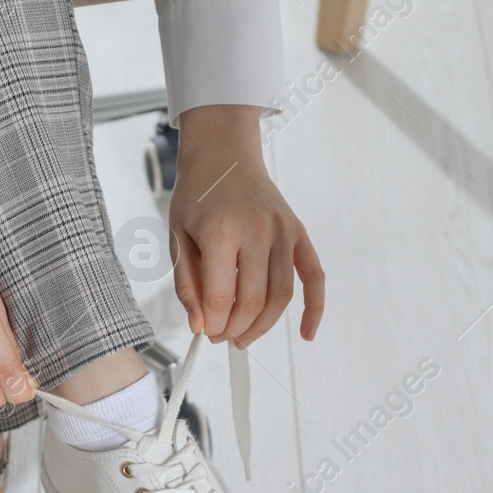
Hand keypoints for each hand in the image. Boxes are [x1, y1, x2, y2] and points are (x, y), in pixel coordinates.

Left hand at [168, 105, 324, 346]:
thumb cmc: (196, 196)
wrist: (224, 154)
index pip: (222, 298)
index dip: (214, 325)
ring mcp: (283, 231)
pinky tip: (306, 333)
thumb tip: (200, 326)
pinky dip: (314, 308)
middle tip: (220, 337)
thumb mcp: (177, 238)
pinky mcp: (298, 232)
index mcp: (222, 232)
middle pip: (253, 302)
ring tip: (243, 338)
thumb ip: (187, 284)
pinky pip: (314, 276)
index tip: (205, 333)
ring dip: (263, 326)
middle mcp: (258, 231)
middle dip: (234, 329)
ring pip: (281, 296)